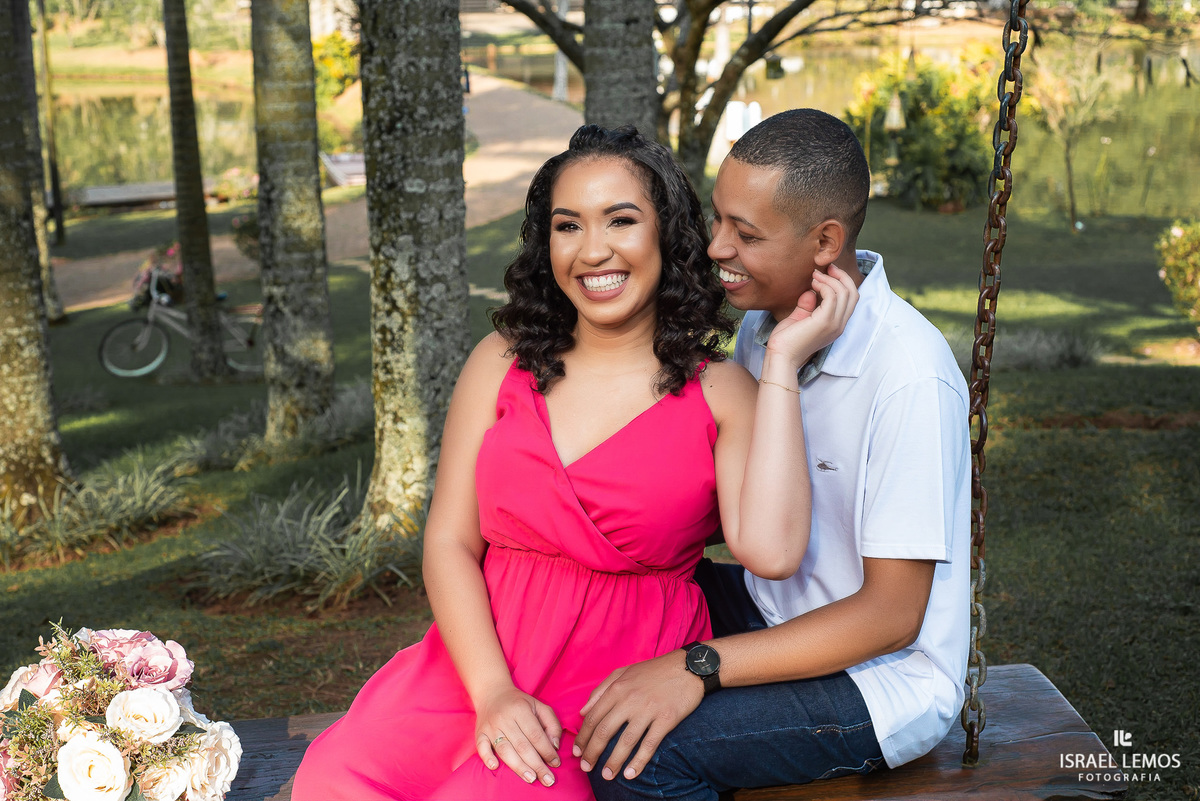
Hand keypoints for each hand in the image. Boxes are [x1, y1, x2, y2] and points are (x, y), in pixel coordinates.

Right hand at [474, 686, 562, 786]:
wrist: (492, 693)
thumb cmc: (520, 703)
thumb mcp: (539, 706)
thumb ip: (552, 724)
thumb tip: (554, 746)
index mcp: (521, 710)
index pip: (536, 734)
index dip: (546, 751)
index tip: (555, 763)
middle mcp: (505, 718)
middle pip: (522, 745)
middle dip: (536, 764)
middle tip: (548, 779)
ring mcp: (491, 726)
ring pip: (504, 750)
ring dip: (518, 766)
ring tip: (531, 778)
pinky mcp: (480, 733)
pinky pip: (481, 747)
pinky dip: (487, 757)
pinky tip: (495, 766)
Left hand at [573, 652, 703, 781]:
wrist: (688, 667)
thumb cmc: (654, 670)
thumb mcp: (623, 672)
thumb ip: (600, 690)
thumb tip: (582, 712)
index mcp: (617, 688)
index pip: (593, 717)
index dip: (583, 738)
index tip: (578, 752)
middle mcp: (629, 700)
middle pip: (604, 731)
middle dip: (593, 753)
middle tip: (587, 768)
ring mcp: (648, 710)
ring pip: (626, 741)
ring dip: (614, 761)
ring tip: (608, 776)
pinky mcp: (666, 719)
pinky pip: (650, 744)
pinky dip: (639, 761)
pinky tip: (631, 774)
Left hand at [766, 264, 858, 369]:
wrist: (780, 356)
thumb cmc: (786, 340)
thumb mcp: (799, 318)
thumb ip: (807, 305)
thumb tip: (810, 291)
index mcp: (836, 325)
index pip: (851, 299)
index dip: (842, 282)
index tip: (828, 271)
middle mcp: (839, 325)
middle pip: (853, 293)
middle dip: (841, 276)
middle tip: (826, 267)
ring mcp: (834, 324)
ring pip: (845, 292)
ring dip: (830, 279)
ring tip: (814, 276)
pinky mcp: (825, 322)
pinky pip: (832, 296)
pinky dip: (824, 285)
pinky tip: (812, 283)